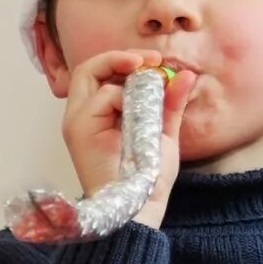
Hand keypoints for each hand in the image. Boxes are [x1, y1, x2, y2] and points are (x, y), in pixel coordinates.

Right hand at [59, 49, 199, 227]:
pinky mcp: (78, 128)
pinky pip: (103, 95)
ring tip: (149, 85)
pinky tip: (139, 115)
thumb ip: (170, 104)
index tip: (156, 61)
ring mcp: (77, 121)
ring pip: (91, 74)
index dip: (125, 61)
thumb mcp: (164, 134)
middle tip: (148, 60)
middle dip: (118, 56)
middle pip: (88, 69)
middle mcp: (83, 116)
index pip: (102, 75)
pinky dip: (126, 98)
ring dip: (124, 73)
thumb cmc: (148, 179)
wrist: (140, 207)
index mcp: (99, 117)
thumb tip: (184, 75)